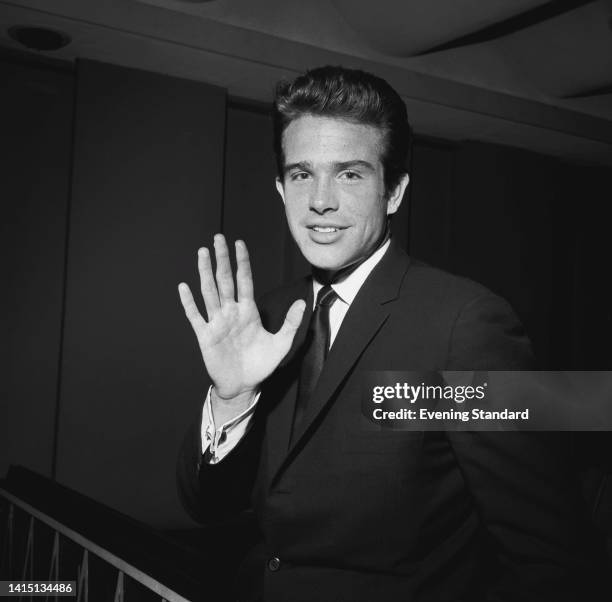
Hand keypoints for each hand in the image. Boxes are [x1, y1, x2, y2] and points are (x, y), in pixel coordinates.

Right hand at [178, 234, 305, 410]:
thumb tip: (302, 302)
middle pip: (225, 280)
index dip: (242, 262)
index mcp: (248, 311)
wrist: (244, 385)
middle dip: (222, 258)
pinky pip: (196, 316)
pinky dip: (189, 302)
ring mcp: (217, 322)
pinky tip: (184, 287)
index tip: (240, 243)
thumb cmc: (261, 364)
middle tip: (218, 238)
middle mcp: (231, 312)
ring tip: (202, 253)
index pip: (245, 280)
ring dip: (205, 272)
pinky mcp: (206, 336)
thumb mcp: (281, 344)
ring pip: (210, 292)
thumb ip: (291, 323)